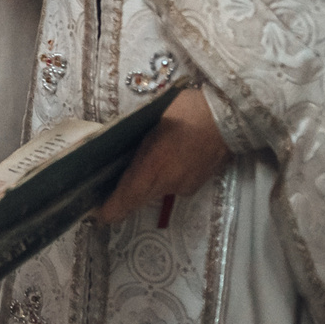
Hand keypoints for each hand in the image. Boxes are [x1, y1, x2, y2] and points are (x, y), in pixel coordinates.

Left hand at [93, 89, 229, 225]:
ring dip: (147, 182)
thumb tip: (117, 147)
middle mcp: (166, 184)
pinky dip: (166, 176)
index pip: (125, 201)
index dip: (108, 211)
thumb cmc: (184, 111)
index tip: (95, 213)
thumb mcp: (148, 119)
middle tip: (108, 189)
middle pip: (137, 200)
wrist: (229, 118)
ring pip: (156, 191)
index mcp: (151, 168)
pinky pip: (173, 184)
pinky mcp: (197, 184)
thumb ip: (132, 138)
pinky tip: (169, 158)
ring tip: (144, 162)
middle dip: (123, 198)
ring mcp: (183, 186)